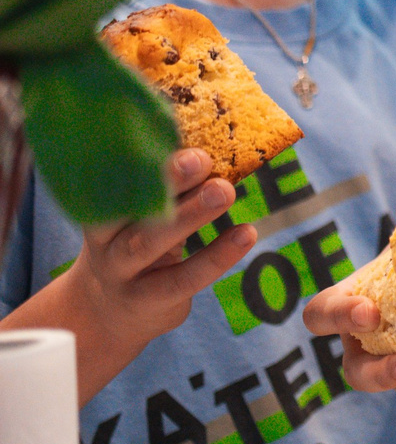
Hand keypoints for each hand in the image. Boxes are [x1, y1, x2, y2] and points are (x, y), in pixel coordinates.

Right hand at [11, 149, 249, 399]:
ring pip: (149, 242)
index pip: (113, 178)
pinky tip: (247, 234)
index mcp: (101, 208)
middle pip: (128, 207)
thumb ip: (165, 188)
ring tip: (226, 191)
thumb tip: (212, 139)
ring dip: (190, 216)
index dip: (138, 156)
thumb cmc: (132, 247)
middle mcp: (104, 239)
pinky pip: (183, 279)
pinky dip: (216, 257)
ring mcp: (122, 272)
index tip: (171, 128)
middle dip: (164, 180)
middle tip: (200, 158)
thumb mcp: (137, 217)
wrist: (106, 315)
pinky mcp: (148, 300)